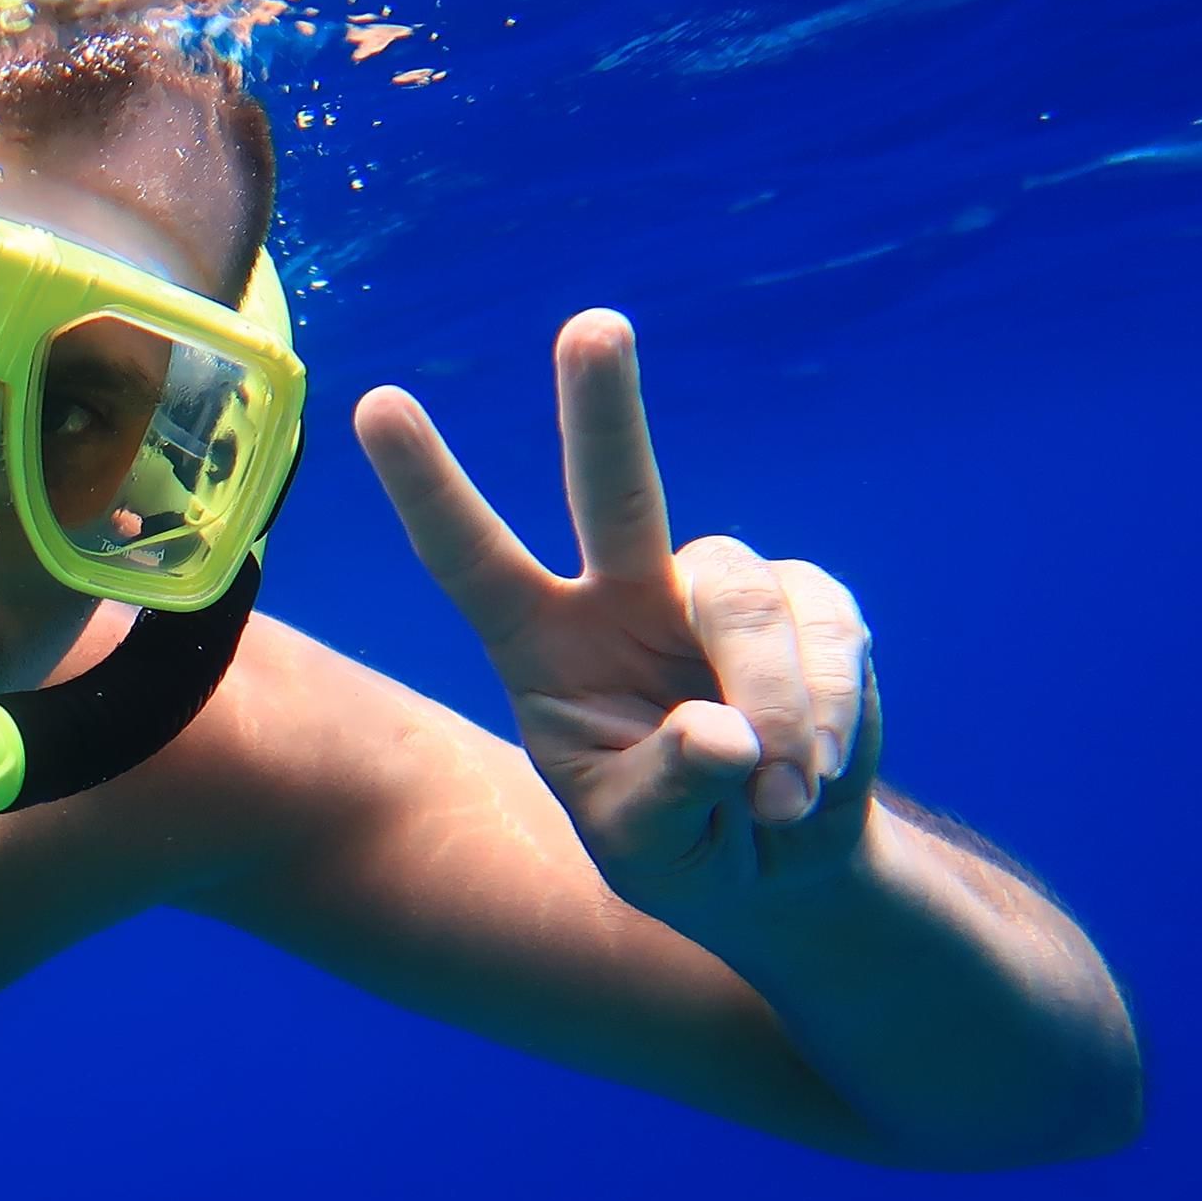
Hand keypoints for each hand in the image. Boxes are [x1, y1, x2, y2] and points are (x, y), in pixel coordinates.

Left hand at [354, 309, 880, 922]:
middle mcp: (621, 596)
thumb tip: (723, 734)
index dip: (428, 487)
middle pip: (616, 488)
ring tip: (775, 794)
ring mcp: (712, 594)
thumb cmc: (678, 850)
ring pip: (739, 594)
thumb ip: (667, 793)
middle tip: (593, 329)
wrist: (782, 871)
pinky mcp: (805, 605)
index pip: (469, 559)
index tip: (375, 402)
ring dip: (770, 700)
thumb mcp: (645, 849)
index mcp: (539, 647)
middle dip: (605, 407)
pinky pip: (825, 629)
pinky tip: (810, 776)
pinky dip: (825, 709)